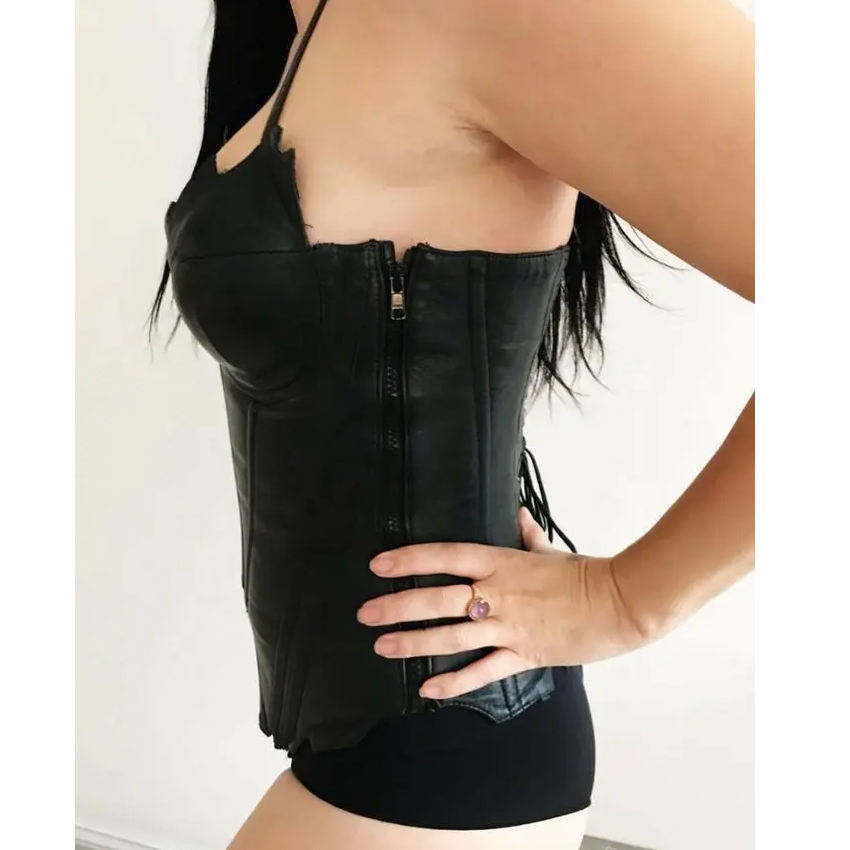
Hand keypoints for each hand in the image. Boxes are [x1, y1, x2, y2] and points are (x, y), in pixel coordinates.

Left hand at [357, 506, 649, 699]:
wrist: (619, 602)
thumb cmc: (583, 574)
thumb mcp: (550, 552)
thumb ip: (528, 535)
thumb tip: (519, 515)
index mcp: (500, 562)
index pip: (445, 556)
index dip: (409, 559)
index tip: (378, 565)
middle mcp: (497, 593)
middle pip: (438, 598)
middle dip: (397, 605)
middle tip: (365, 613)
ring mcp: (508, 625)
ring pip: (452, 635)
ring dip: (414, 642)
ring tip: (382, 646)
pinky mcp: (523, 654)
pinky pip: (483, 671)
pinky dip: (454, 682)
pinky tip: (427, 689)